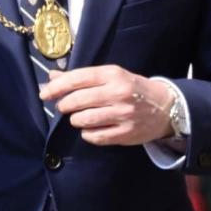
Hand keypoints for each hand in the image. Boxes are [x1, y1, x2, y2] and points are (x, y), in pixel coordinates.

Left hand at [39, 66, 173, 145]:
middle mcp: (118, 93)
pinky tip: (91, 128)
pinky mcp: (125, 133)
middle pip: (77, 101)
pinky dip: (87, 134)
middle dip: (65, 105)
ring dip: (75, 120)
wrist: (165, 106)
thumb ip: (82, 77)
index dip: (58, 87)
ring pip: (83, 120)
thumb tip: (52, 77)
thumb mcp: (111, 76)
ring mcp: (123, 114)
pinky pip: (94, 136)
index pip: (78, 79)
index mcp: (113, 74)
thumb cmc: (132, 89)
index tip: (45, 94)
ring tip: (79, 117)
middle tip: (64, 107)